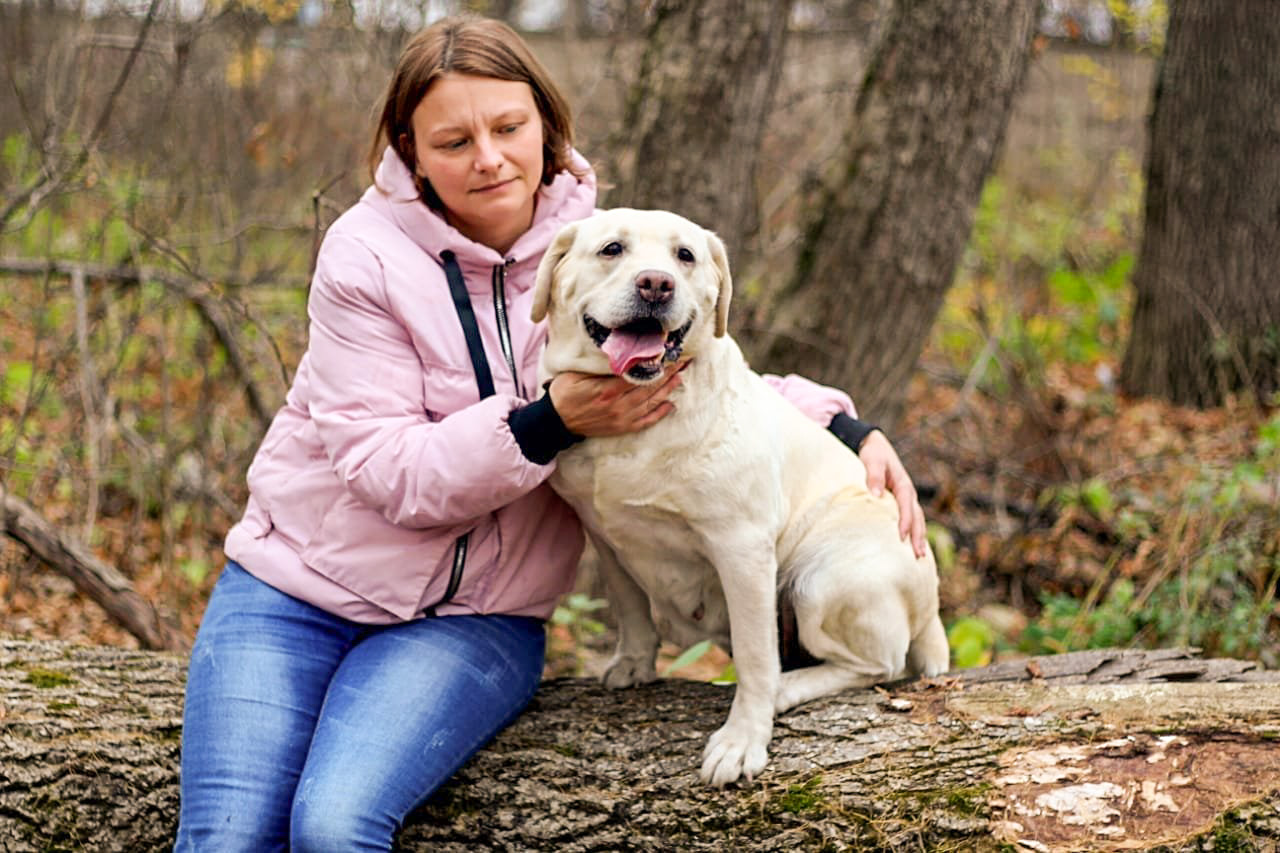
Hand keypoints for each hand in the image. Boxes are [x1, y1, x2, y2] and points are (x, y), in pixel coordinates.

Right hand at [548, 362, 685, 437]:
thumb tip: (619, 352)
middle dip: (667, 373)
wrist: (556, 421)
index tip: (666, 351)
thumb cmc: (564, 393)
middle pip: (649, 387)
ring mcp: (622, 418)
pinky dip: (659, 413)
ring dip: (668, 389)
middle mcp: (618, 406)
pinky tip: (671, 405)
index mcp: (607, 390)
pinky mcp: (622, 428)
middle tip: (682, 360)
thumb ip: (598, 366)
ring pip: (651, 403)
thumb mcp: (576, 373)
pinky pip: (646, 421)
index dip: (655, 363)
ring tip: (680, 376)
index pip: (638, 374)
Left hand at [858, 430, 927, 557]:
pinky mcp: (900, 503)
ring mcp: (906, 499)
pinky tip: (910, 547)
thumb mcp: (872, 460)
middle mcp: (908, 494)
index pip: (906, 507)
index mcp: (903, 485)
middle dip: (918, 536)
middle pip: (917, 518)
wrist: (875, 446)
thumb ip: (874, 476)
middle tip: (918, 556)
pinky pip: (910, 520)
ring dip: (918, 537)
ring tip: (920, 557)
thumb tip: (876, 494)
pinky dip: (913, 533)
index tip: (901, 537)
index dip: (905, 522)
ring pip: (917, 521)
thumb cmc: (873, 454)